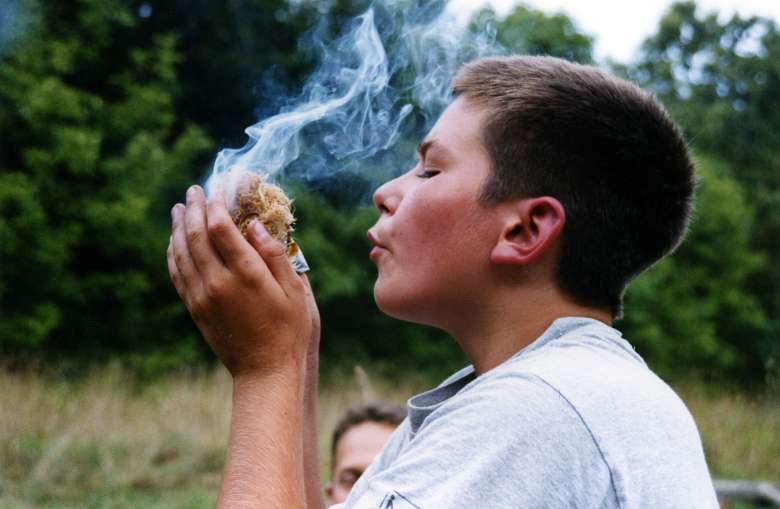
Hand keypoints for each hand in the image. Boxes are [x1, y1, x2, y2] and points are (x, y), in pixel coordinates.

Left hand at [167, 185, 314, 378]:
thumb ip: (275, 255)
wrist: (266, 370)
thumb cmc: (290, 329)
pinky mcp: (196, 309)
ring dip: (177, 227)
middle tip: (193, 191)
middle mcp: (219, 282)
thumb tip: (255, 224)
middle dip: (193, 208)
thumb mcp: (295, 290)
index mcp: (247, 274)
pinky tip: (174, 242)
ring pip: (181, 252)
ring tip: (178, 209)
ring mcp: (203, 297)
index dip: (216, 204)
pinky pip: (177, 273)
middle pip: (196, 235)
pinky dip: (173, 252)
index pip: (222, 228)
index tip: (217, 188)